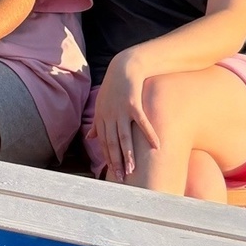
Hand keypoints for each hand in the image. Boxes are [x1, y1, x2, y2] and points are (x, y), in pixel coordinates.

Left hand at [93, 57, 154, 184]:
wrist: (124, 66)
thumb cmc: (113, 87)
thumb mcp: (100, 105)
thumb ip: (96, 124)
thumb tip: (90, 138)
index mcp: (101, 118)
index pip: (104, 144)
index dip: (108, 159)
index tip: (113, 173)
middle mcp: (109, 116)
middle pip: (112, 144)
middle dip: (116, 162)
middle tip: (121, 178)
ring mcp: (121, 111)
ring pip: (124, 137)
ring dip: (128, 154)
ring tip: (132, 169)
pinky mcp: (133, 104)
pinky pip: (142, 123)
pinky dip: (149, 134)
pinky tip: (156, 146)